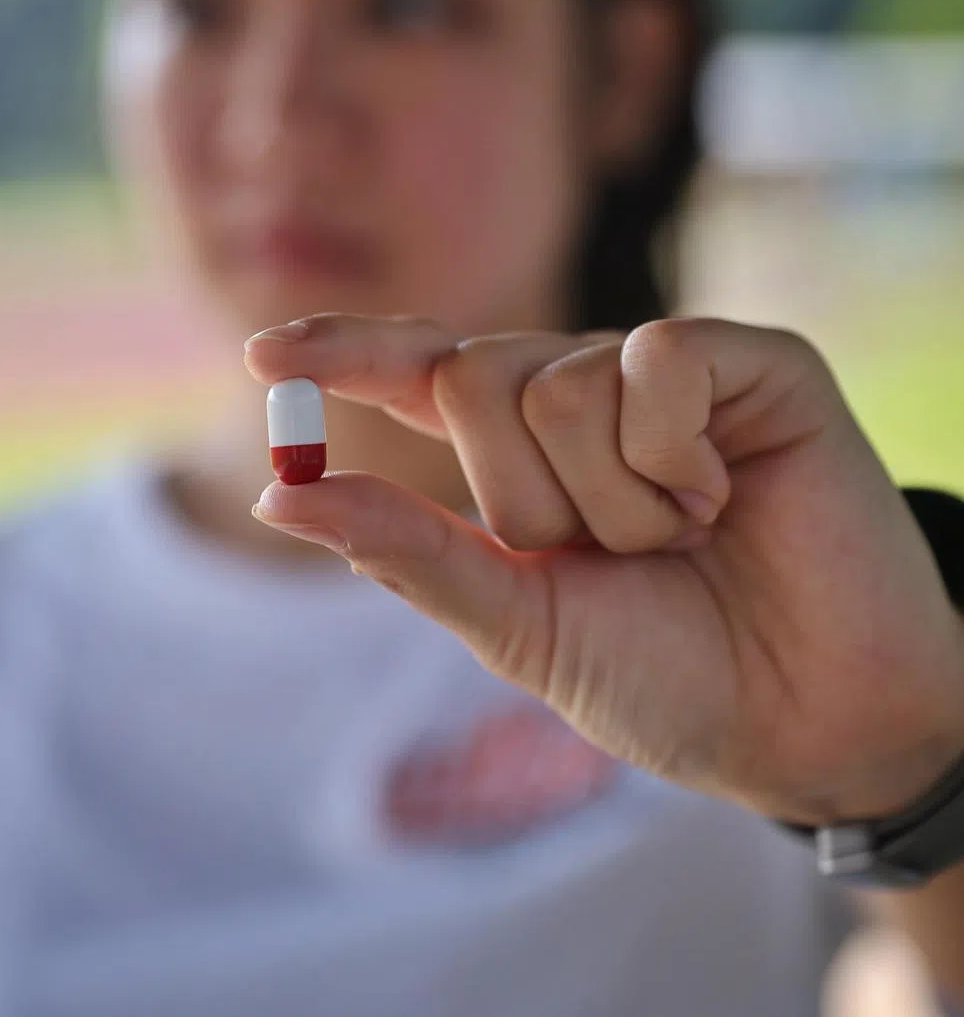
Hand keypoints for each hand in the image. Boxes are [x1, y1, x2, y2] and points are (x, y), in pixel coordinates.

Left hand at [245, 314, 963, 825]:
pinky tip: (725, 493)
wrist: (812, 719)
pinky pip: (650, 363)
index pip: (416, 372)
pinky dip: (673, 456)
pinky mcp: (746, 361)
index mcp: (521, 453)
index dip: (342, 355)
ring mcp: (660, 371)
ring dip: (615, 505)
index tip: (261, 356)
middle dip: (530, 503)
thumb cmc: (666, 675)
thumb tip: (270, 496)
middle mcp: (579, 392)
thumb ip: (403, 553)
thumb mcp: (517, 623)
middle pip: (471, 379)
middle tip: (620, 557)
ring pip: (555, 384)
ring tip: (686, 538)